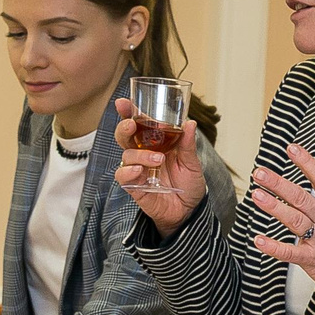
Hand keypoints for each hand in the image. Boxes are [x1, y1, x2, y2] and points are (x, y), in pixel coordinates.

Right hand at [113, 97, 208, 236]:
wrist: (189, 211)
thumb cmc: (188, 185)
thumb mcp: (192, 163)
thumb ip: (188, 144)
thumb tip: (189, 123)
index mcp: (156, 143)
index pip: (139, 124)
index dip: (128, 112)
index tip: (123, 103)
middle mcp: (143, 154)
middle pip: (125, 135)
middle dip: (124, 127)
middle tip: (132, 124)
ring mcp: (137, 169)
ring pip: (126, 154)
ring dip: (140, 154)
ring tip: (158, 160)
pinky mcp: (134, 186)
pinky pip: (123, 175)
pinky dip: (128, 171)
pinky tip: (138, 171)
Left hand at [251, 142, 314, 300]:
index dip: (307, 163)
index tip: (292, 149)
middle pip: (302, 198)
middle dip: (280, 184)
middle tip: (260, 173)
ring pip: (294, 220)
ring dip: (274, 208)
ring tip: (257, 195)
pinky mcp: (311, 259)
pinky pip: (290, 252)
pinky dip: (274, 247)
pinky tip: (259, 240)